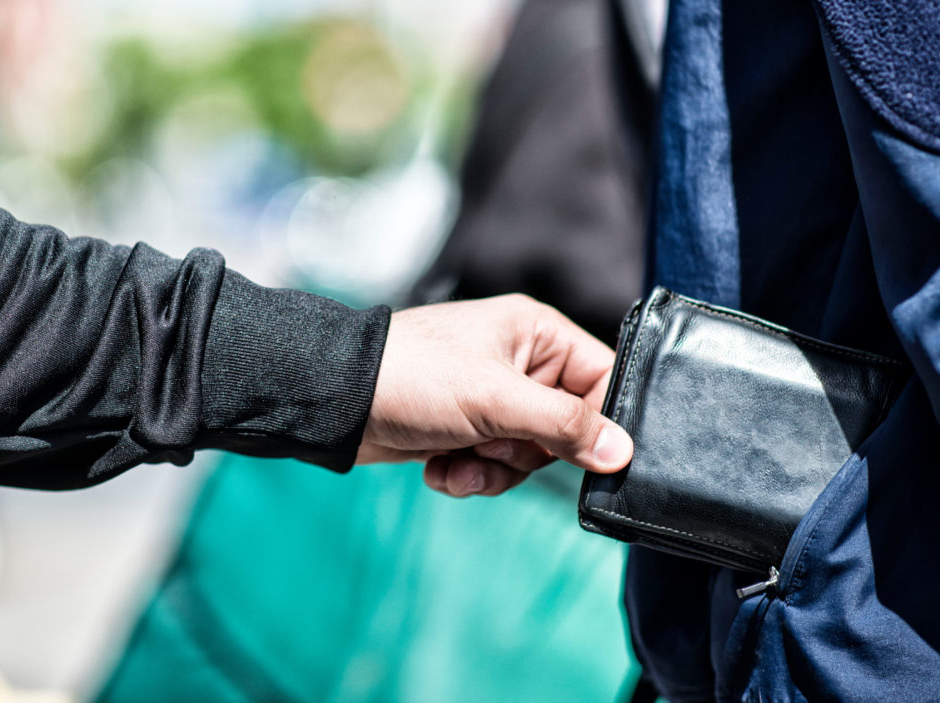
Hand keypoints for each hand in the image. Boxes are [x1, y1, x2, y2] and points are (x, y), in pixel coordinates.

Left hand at [358, 294, 632, 496]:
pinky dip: (469, 475)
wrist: (336, 401)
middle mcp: (520, 363)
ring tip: (458, 460)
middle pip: (567, 428)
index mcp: (537, 334)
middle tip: (494, 446)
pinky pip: (494, 465)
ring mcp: (492, 398)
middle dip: (528, 453)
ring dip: (494, 470)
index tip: (593, 459)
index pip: (602, 379)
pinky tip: (439, 468)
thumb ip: (563, 426)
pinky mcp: (467, 429)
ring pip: (529, 456)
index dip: (601, 422)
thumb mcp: (495, 399)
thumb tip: (621, 451)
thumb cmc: (413, 377)